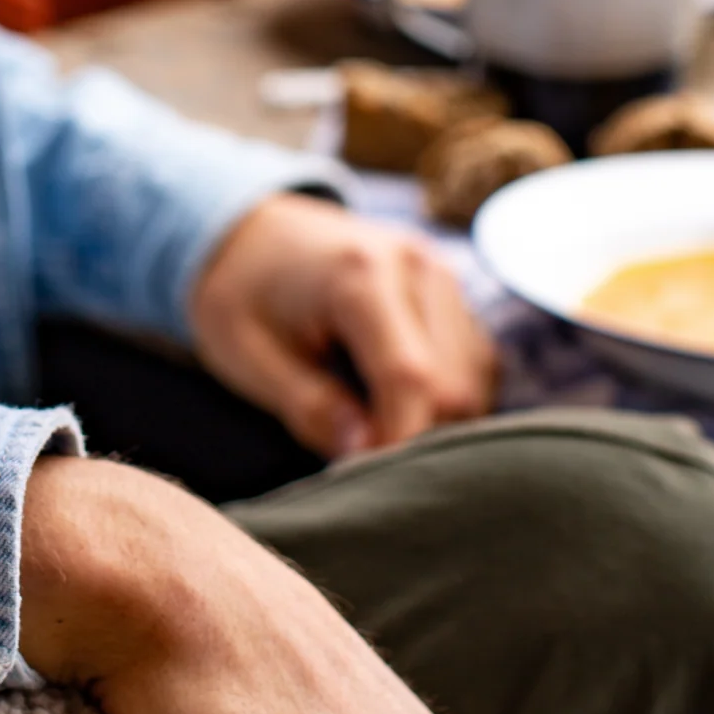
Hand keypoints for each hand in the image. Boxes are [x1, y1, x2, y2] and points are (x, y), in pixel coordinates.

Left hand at [189, 190, 495, 459]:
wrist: (250, 232)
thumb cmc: (240, 294)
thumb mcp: (248, 355)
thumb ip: (309, 406)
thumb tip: (366, 454)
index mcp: (361, 275)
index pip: (410, 378)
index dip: (398, 441)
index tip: (366, 481)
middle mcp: (417, 267)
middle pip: (454, 384)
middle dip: (416, 435)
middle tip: (360, 458)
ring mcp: (441, 274)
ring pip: (473, 378)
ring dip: (435, 419)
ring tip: (370, 428)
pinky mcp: (450, 291)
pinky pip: (472, 362)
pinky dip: (443, 397)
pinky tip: (392, 405)